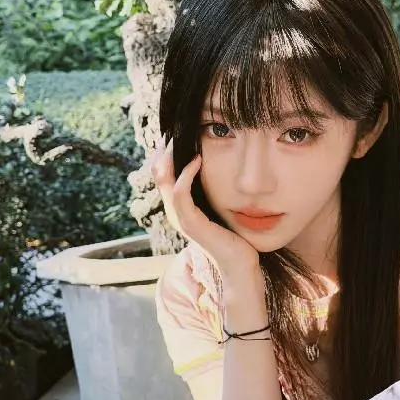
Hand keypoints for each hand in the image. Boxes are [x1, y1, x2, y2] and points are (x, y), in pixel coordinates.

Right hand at [151, 136, 263, 291]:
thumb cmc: (235, 238)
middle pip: (158, 174)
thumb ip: (216, 193)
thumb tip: (223, 172)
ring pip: (164, 181)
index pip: (165, 174)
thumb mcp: (223, 208)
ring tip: (178, 139)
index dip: (168, 153)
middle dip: (165, 151)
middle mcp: (176, 212)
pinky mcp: (191, 225)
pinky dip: (186, 175)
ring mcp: (181, 219)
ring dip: (171, 158)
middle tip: (176, 131)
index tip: (179, 134)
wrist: (240, 268)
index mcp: (182, 208)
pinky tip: (197, 160)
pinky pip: (180, 194)